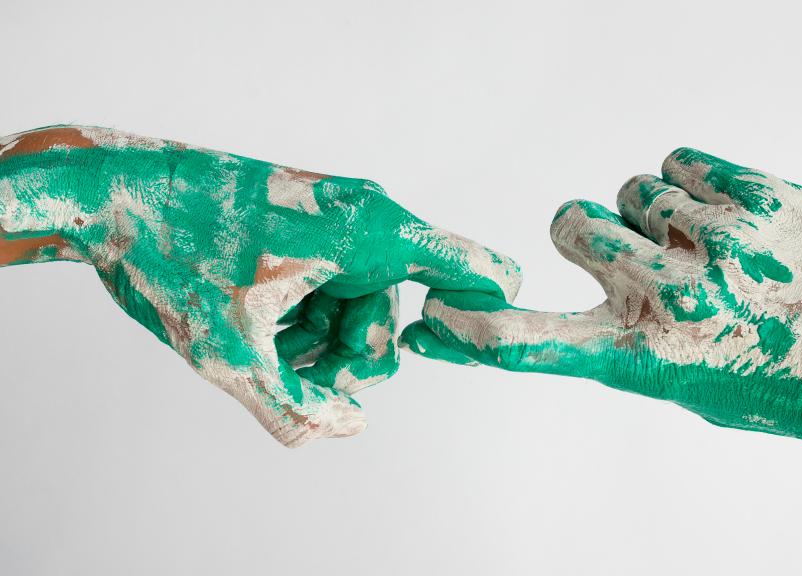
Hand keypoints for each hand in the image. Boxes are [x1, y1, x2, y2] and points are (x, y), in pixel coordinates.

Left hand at [0, 126, 519, 446]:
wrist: (107, 192)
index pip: (474, 269)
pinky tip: (256, 327)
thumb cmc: (169, 252)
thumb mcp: (230, 350)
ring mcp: (339, 222)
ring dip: (315, 346)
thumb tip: (347, 428)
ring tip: (258, 349)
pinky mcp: (312, 229)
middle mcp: (366, 221)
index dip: (482, 319)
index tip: (447, 346)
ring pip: (358, 311)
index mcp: (371, 234)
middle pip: (392, 318)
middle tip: (291, 377)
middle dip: (345, 362)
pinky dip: (302, 321)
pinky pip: (332, 291)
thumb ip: (295, 404)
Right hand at [403, 147, 801, 573]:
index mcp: (650, 355)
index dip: (475, 331)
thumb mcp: (698, 385)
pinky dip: (693, 182)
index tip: (432, 322)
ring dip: (655, 212)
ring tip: (711, 243)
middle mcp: (671, 293)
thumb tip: (605, 289)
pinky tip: (729, 214)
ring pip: (631, 186)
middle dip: (592, 233)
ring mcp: (716, 238)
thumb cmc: (797, 387)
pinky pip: (683, 159)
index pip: (537, 341)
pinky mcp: (761, 195)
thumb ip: (638, 342)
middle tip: (641, 253)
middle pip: (571, 221)